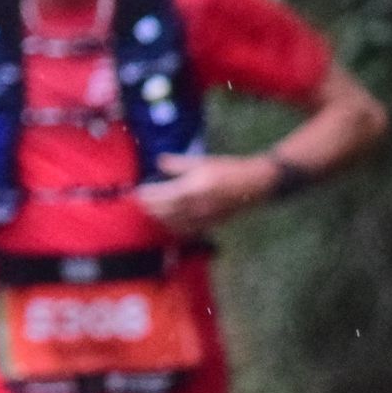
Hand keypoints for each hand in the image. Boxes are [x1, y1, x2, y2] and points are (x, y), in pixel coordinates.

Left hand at [133, 153, 275, 234]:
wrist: (255, 184)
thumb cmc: (228, 169)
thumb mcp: (201, 161)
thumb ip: (177, 164)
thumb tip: (158, 162)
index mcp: (188, 190)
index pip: (156, 197)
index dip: (143, 194)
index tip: (137, 190)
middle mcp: (191, 208)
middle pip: (159, 212)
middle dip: (148, 206)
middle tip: (142, 199)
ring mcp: (199, 220)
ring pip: (169, 224)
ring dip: (158, 216)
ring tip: (154, 208)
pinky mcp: (208, 225)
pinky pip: (184, 231)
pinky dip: (173, 225)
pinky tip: (171, 219)